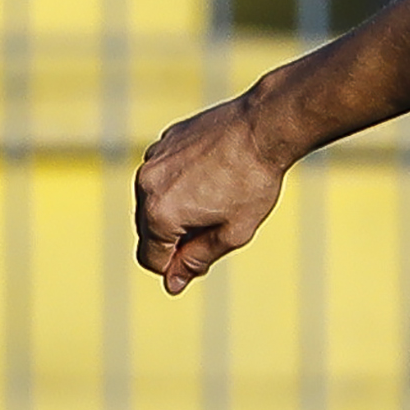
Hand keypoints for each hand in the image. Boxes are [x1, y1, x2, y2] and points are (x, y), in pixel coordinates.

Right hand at [134, 100, 287, 294]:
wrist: (263, 127)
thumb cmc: (253, 183)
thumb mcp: (233, 233)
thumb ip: (197, 260)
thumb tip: (173, 283)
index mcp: (159, 214)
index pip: (152, 260)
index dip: (177, 268)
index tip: (203, 260)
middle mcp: (145, 186)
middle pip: (148, 232)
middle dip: (175, 240)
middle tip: (218, 229)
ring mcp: (151, 160)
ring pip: (153, 202)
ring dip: (177, 211)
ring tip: (217, 199)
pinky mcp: (162, 143)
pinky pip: (162, 175)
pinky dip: (179, 184)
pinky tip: (213, 176)